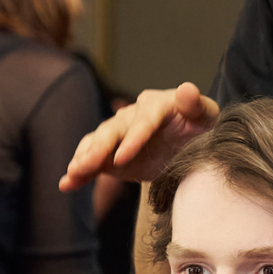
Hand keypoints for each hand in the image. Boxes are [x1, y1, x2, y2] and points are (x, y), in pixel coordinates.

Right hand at [61, 82, 218, 190]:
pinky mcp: (111, 154)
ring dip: (83, 159)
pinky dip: (80, 173)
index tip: (122, 158)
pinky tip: (66, 185)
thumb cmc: (202, 129)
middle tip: (84, 166)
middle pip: (112, 131)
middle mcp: (133, 116)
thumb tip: (186, 89)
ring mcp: (119, 135)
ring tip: (72, 174)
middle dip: (97, 150)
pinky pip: (93, 161)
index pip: (143, 121)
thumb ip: (196, 105)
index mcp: (156, 105)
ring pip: (97, 144)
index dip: (132, 139)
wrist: (191, 145)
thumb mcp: (206, 117)